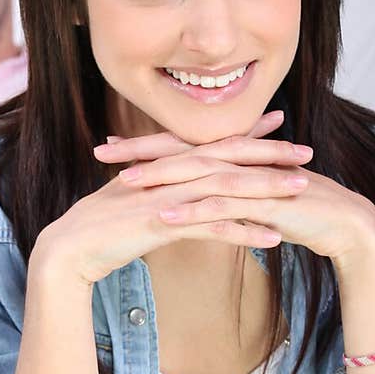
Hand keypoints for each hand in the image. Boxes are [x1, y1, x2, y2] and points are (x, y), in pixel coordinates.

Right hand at [33, 110, 314, 285]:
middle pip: (227, 159)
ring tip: (302, 190)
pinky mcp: (163, 226)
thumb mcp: (130, 204)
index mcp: (162, 167)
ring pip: (226, 188)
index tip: (278, 124)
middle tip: (307, 152)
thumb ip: (154, 192)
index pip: (211, 144)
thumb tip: (173, 195)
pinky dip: (244, 232)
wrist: (67, 249)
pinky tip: (273, 238)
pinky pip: (212, 227)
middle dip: (270, 155)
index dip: (245, 134)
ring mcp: (166, 198)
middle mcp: (167, 175)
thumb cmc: (97, 231)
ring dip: (266, 189)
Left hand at [102, 118, 374, 266]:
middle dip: (140, 151)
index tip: (111, 145)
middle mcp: (242, 161)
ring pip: (198, 175)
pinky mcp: (264, 203)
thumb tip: (197, 201)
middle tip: (101, 151)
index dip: (146, 144)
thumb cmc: (301, 214)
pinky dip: (192, 211)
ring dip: (160, 178)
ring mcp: (254, 180)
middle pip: (183, 151)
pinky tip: (164, 217)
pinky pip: (222, 207)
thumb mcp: (256, 202)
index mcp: (236, 158)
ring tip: (124, 182)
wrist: (346, 226)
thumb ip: (227, 197)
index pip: (184, 145)